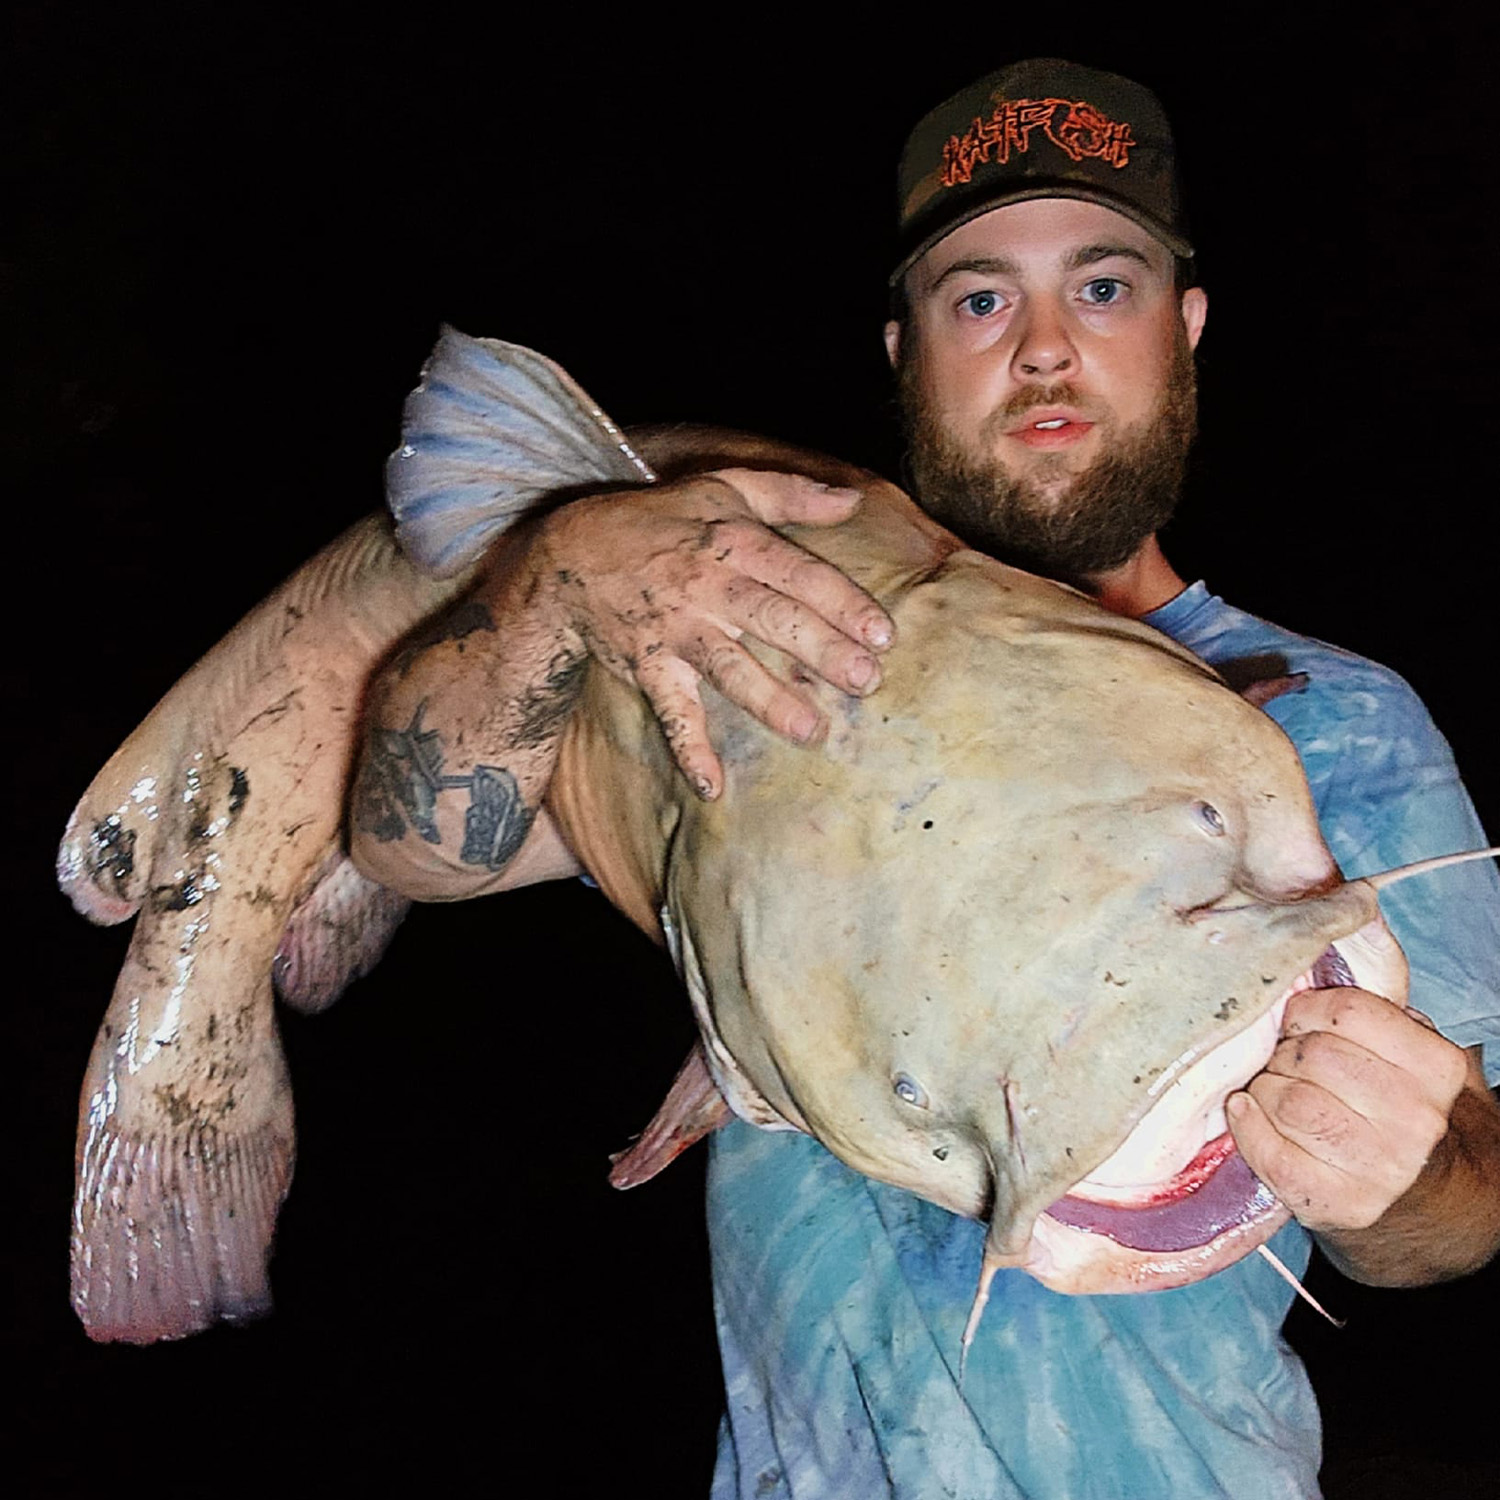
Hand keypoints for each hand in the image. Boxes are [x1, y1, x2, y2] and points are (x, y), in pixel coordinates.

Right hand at [533, 468, 894, 797]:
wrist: (570, 554)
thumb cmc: (658, 521)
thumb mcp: (720, 488)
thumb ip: (789, 493)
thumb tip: (854, 499)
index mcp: (732, 540)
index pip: (797, 571)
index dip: (841, 602)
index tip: (883, 635)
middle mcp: (706, 583)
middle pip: (770, 616)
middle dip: (820, 649)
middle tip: (867, 681)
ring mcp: (674, 627)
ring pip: (726, 665)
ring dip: (768, 700)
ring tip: (812, 732)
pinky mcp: (646, 664)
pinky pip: (670, 710)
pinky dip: (688, 749)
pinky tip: (713, 787)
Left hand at [1227, 987, 1468, 1230]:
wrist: (1423, 1196)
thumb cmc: (1395, 1105)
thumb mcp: (1407, 1048)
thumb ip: (1375, 1001)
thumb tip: (1334, 936)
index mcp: (1437, 1068)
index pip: (1349, 1011)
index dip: (1305, 1010)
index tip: (1296, 1022)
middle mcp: (1419, 1120)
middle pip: (1313, 1056)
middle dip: (1283, 1053)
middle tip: (1282, 1061)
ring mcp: (1382, 1169)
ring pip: (1290, 1102)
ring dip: (1265, 1089)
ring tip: (1273, 1089)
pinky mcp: (1342, 1206)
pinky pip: (1273, 1155)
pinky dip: (1248, 1128)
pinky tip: (1248, 1113)